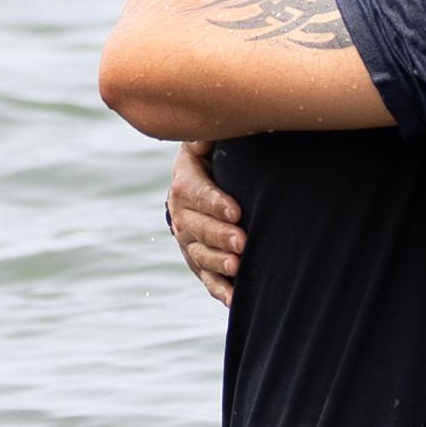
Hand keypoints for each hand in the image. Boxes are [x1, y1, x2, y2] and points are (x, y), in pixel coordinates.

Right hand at [166, 140, 246, 305]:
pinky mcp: (199, 260)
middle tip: (243, 242)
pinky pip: (206, 277)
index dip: (215, 203)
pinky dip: (220, 289)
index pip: (195, 193)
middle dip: (219, 236)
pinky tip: (235, 300)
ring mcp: (189, 240)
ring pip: (199, 254)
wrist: (208, 181)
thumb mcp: (210, 140)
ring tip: (237, 266)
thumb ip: (209, 133)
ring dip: (218, 262)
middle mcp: (182, 214)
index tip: (237, 211)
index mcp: (185, 183)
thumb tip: (209, 126)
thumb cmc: (218, 155)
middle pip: (196, 227)